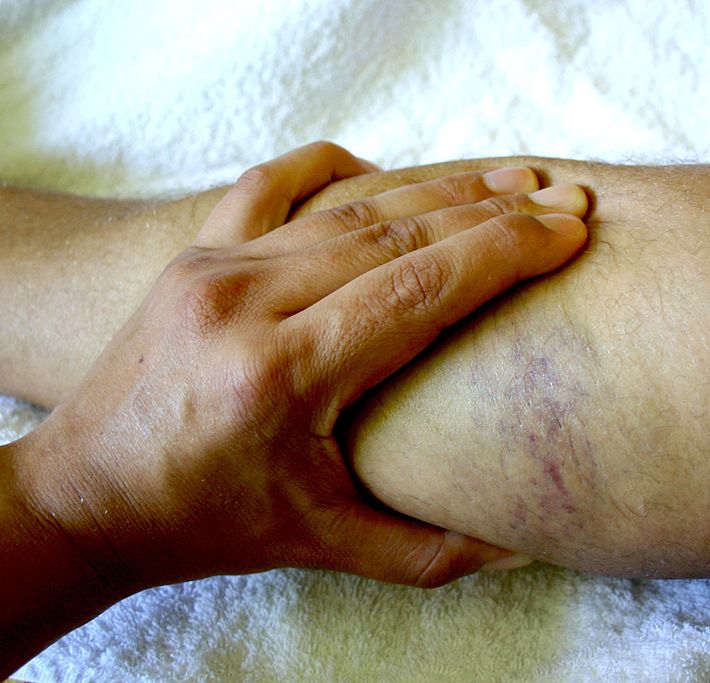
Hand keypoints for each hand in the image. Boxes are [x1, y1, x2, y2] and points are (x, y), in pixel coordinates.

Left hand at [14, 141, 588, 590]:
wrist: (88, 496)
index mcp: (283, 375)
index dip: (504, 252)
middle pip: (397, 235)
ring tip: (510, 179)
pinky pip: (272, 184)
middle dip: (493, 213)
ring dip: (439, 189)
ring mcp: (213, 268)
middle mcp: (245, 304)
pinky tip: (382, 169)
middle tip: (562, 198)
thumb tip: (523, 543)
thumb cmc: (208, 523)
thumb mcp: (324, 547)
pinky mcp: (194, 254)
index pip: (419, 288)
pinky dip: (335, 169)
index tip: (567, 231)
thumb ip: (431, 552)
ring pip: (349, 206)